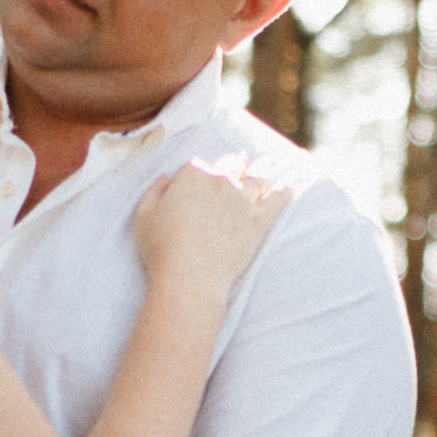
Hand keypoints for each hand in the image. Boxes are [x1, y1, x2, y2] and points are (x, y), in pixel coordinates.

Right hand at [131, 153, 293, 303]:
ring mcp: (243, 199)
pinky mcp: (260, 220)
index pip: (198, 165)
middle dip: (235, 162)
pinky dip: (287, 188)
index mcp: (192, 174)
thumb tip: (166, 178)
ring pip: (258, 176)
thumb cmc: (161, 249)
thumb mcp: (143, 216)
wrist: (190, 277)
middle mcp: (220, 180)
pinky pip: (279, 199)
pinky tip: (293, 183)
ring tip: (270, 161)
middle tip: (242, 159)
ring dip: (264, 167)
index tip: (202, 178)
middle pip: (231, 164)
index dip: (199, 173)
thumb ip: (154, 191)